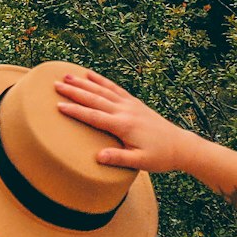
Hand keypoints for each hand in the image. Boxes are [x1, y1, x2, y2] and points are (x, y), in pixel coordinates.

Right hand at [54, 70, 192, 171]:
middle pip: (95, 98)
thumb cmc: (160, 157)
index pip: (94, 116)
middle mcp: (125, 111)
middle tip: (56, 85)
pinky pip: (114, 88)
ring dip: (84, 82)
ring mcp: (130, 105)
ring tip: (67, 75)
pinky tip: (90, 74)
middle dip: (74, 91)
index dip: (76, 111)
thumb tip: (98, 157)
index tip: (59, 106)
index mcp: (124, 126)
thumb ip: (119, 159)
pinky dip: (101, 80)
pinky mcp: (134, 103)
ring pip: (102, 90)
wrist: (180, 146)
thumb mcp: (140, 162)